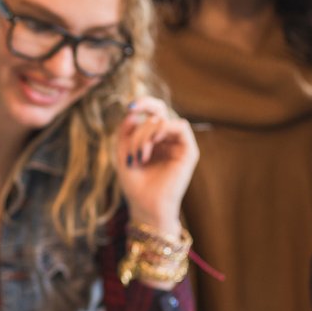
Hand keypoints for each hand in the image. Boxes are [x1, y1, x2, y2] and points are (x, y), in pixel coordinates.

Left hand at [113, 99, 198, 235]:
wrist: (146, 206)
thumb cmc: (135, 184)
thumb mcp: (123, 152)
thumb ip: (126, 130)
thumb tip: (133, 112)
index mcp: (154, 139)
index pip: (153, 113)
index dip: (143, 104)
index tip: (130, 106)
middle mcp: (168, 140)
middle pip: (160, 111)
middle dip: (145, 106)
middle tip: (133, 109)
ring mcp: (179, 145)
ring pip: (163, 120)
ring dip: (145, 133)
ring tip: (139, 154)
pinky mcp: (189, 152)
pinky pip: (180, 126)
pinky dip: (162, 131)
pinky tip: (152, 145)